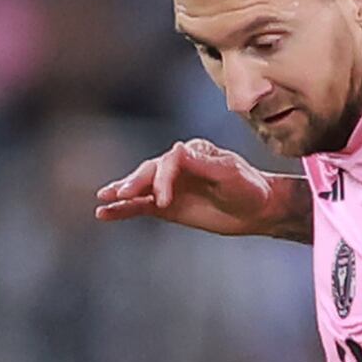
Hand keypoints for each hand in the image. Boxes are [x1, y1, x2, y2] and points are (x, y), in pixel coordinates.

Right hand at [94, 138, 286, 236]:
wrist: (258, 210)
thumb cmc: (248, 187)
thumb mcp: (229, 174)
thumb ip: (202, 164)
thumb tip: (175, 148)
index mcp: (192, 152)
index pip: (170, 161)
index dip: (163, 179)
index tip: (164, 200)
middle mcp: (176, 166)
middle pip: (149, 171)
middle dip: (135, 182)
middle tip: (122, 194)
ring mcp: (169, 186)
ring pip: (140, 188)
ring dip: (122, 192)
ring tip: (103, 199)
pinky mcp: (166, 206)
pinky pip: (140, 206)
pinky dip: (123, 209)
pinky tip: (104, 212)